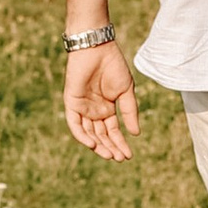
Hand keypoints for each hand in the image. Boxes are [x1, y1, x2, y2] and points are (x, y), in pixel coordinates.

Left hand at [64, 39, 140, 160]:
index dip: (120, 143)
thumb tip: (135, 134)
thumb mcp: (126, 91)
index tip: (129, 155)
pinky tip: (93, 144)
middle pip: (101, 135)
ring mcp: (82, 108)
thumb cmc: (113, 66)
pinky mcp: (72, 103)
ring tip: (110, 155)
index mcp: (107, 108)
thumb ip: (129, 112)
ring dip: (98, 145)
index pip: (112, 131)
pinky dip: (82, 135)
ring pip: (89, 133)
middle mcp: (94, 111)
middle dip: (110, 147)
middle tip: (120, 158)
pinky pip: (75, 124)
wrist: (98, 48)